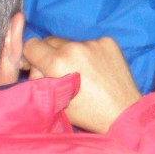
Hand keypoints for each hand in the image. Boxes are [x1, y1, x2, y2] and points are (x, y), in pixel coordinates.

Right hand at [24, 36, 140, 133]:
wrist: (123, 112)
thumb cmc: (87, 113)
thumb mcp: (54, 100)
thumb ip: (39, 79)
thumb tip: (32, 65)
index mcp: (57, 62)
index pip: (31, 44)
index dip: (32, 58)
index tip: (39, 68)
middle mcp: (74, 47)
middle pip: (49, 41)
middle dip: (50, 55)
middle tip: (61, 73)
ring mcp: (93, 42)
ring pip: (70, 43)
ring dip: (71, 54)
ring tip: (83, 74)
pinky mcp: (108, 41)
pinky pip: (90, 43)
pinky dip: (89, 53)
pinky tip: (97, 69)